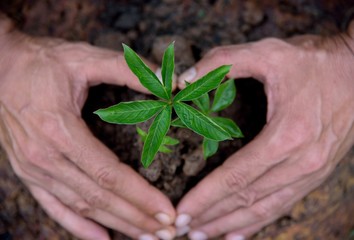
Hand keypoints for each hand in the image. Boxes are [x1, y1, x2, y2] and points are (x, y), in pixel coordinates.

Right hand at [0, 18, 175, 239]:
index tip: (166, 211)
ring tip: (145, 236)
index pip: (108, 174)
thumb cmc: (42, 62)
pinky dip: (77, 226)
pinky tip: (101, 238)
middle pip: (97, 197)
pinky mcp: (28, 172)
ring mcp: (33, 169)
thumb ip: (128, 70)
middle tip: (166, 232)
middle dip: (135, 217)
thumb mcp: (84, 58)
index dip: (140, 196)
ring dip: (115, 224)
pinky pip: (53, 206)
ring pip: (80, 206)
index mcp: (59, 130)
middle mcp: (44, 157)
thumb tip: (169, 82)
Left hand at [175, 27, 353, 238]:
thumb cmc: (313, 61)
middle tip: (184, 228)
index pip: (237, 176)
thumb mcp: (267, 52)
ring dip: (232, 225)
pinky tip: (238, 233)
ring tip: (204, 236)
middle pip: (248, 199)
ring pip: (265, 208)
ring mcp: (311, 171)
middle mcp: (301, 162)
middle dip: (213, 216)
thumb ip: (223, 61)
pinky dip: (259, 222)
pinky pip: (283, 204)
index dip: (206, 195)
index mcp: (287, 135)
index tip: (183, 211)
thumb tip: (185, 79)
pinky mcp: (315, 173)